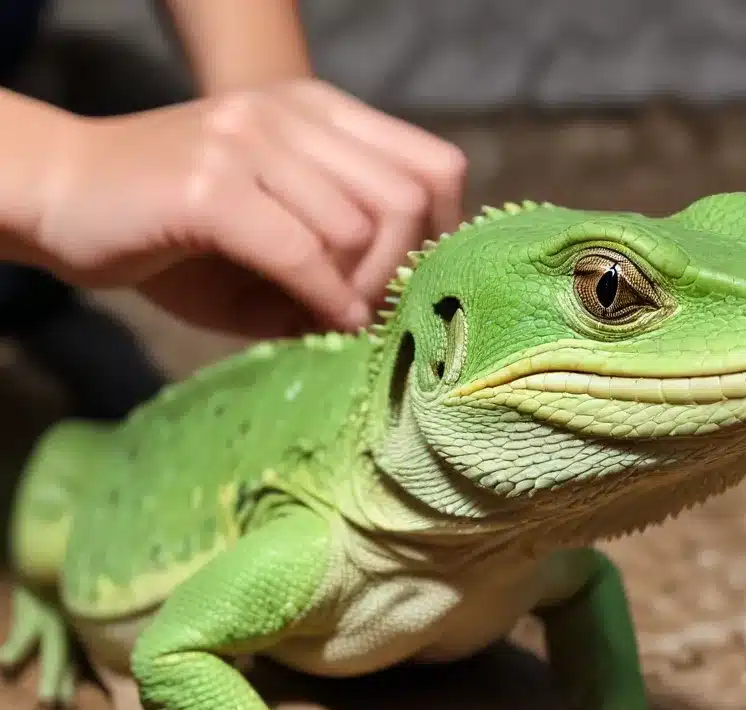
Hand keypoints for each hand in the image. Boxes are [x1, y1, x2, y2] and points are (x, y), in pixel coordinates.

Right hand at [31, 80, 466, 336]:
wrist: (65, 196)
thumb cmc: (179, 235)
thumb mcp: (278, 244)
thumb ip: (344, 262)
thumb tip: (405, 309)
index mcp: (319, 113)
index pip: (434, 168)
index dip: (441, 236)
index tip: (413, 283)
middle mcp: (291, 113)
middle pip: (407, 202)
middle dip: (401, 273)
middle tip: (370, 313)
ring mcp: (250, 141)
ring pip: (359, 228)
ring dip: (359, 292)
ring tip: (332, 318)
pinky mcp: (212, 185)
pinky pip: (303, 252)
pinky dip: (324, 298)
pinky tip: (320, 322)